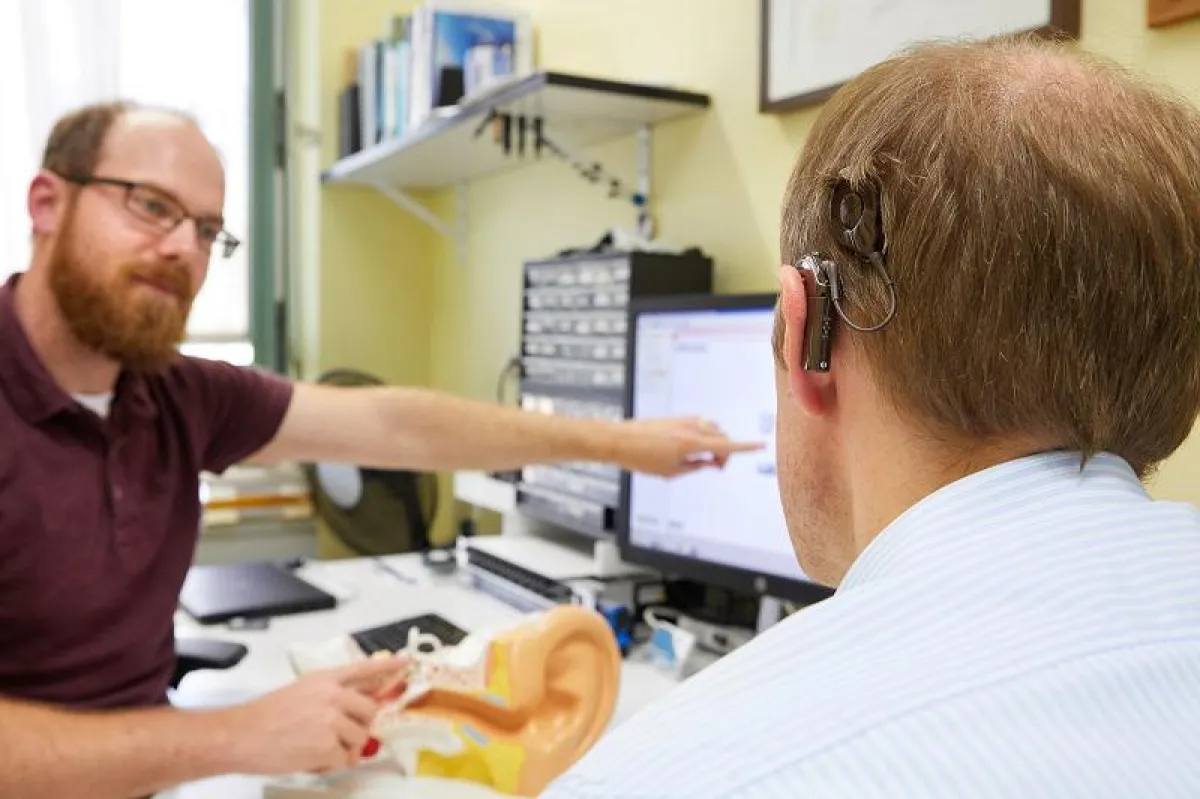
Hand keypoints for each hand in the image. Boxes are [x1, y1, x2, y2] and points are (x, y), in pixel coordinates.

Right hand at [218, 654, 408, 775]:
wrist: (239, 735)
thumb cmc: (264, 717)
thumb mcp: (301, 692)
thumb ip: (330, 695)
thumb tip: (356, 706)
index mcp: (324, 679)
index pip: (365, 669)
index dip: (389, 666)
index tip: (407, 662)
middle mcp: (332, 696)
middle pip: (370, 712)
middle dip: (358, 726)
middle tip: (337, 734)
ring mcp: (330, 720)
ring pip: (360, 738)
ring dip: (345, 748)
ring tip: (318, 747)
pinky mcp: (326, 745)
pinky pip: (345, 758)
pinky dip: (331, 764)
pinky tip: (312, 758)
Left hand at [610, 417, 762, 476]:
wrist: (620, 440)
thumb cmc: (642, 458)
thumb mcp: (672, 471)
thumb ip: (696, 466)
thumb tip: (712, 462)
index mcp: (692, 443)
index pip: (725, 446)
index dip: (746, 447)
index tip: (762, 445)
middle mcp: (691, 428)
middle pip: (722, 438)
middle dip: (725, 453)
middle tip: (716, 468)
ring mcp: (684, 421)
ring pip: (712, 429)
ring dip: (715, 443)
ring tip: (703, 459)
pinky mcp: (677, 419)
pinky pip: (700, 425)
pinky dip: (704, 436)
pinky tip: (693, 448)